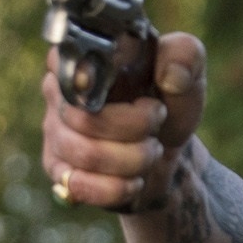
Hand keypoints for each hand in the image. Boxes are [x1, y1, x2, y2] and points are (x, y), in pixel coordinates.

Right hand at [40, 32, 206, 210]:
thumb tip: (171, 75)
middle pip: (82, 118)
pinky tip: (134, 180)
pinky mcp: (58, 168)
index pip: (72, 62)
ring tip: (151, 151)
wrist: (167, 152)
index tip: (130, 89)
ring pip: (84, 154)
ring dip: (132, 159)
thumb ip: (185, 56)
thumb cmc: (169, 104)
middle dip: (134, 127)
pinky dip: (116, 187)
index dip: (97, 79)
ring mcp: (55, 130)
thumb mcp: (187, 74)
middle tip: (156, 122)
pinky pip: (79, 185)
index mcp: (84, 55)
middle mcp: (58, 90)